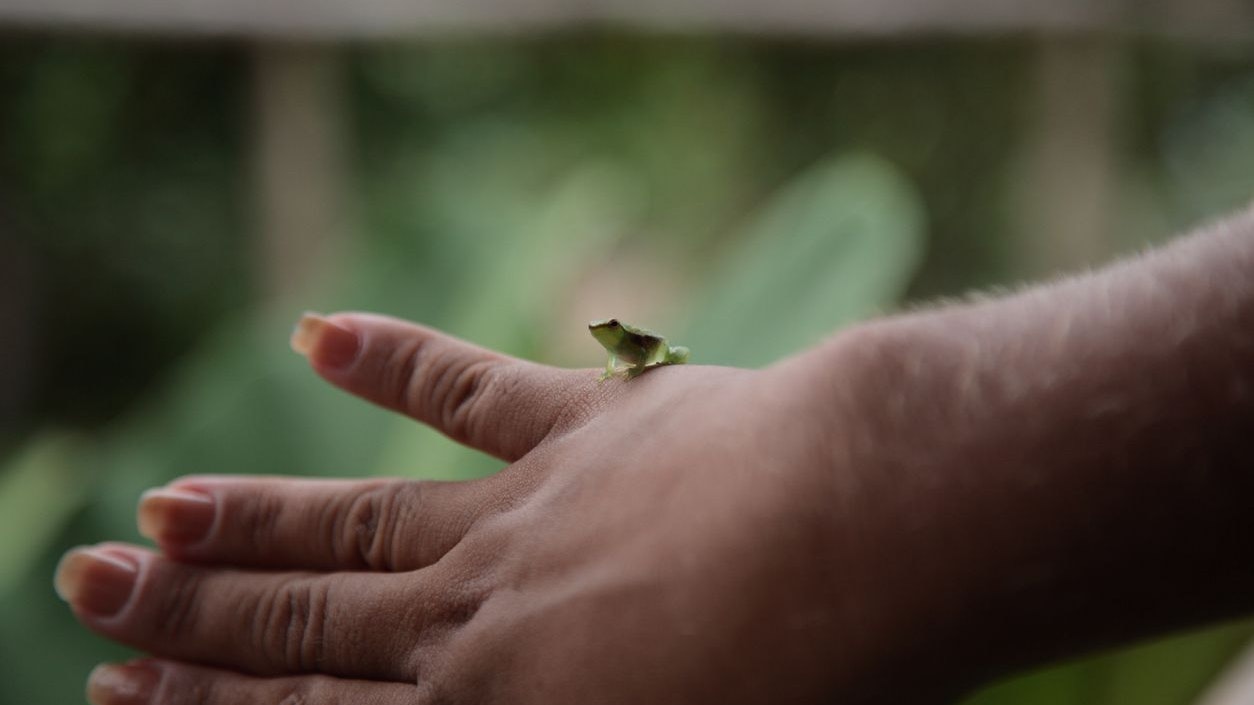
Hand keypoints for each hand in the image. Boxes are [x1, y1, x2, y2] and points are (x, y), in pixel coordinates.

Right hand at [55, 313, 924, 704]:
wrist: (876, 544)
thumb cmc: (808, 695)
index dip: (207, 702)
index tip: (122, 681)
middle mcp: (480, 623)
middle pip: (305, 619)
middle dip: (192, 611)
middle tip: (94, 582)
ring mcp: (525, 518)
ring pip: (355, 520)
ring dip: (250, 516)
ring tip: (162, 506)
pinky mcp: (586, 431)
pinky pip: (468, 392)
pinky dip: (393, 359)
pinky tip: (317, 331)